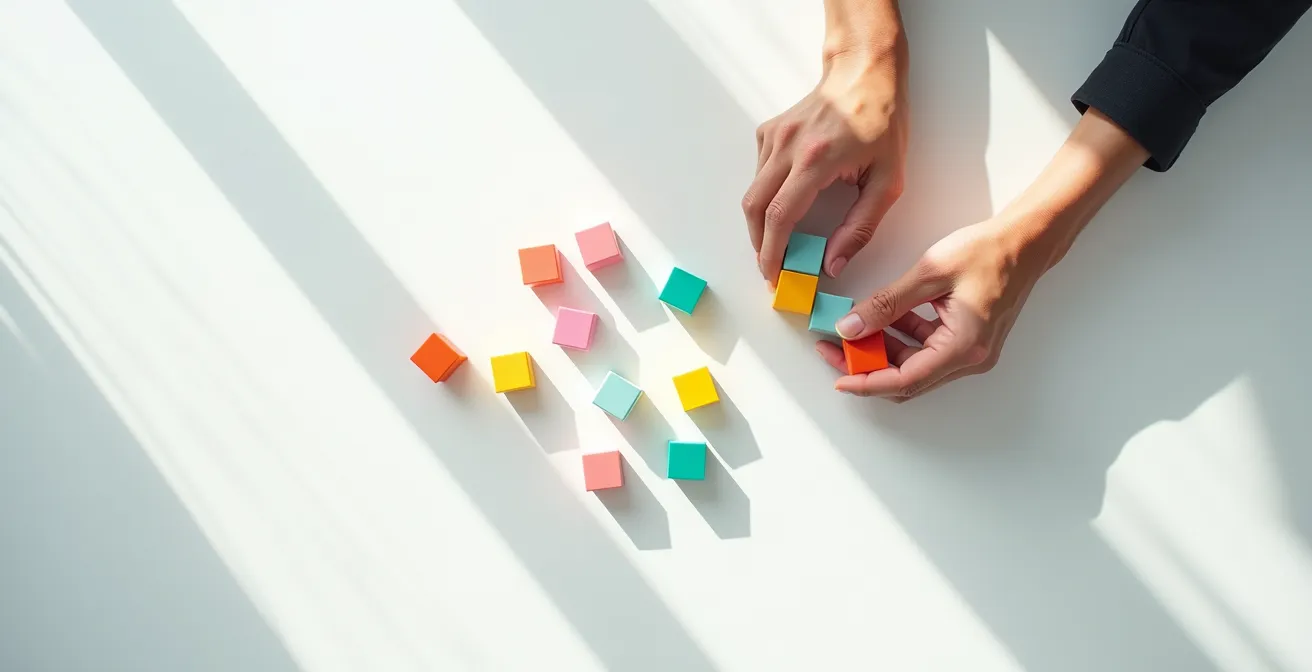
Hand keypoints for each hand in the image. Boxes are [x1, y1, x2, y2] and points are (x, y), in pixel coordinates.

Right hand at [743, 36, 908, 285]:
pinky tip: (786, 200)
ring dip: (762, 223)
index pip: (780, 217)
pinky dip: (766, 196)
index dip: (772, 253)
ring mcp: (774, 136)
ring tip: (779, 242)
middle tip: (772, 267)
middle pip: (754, 208)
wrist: (864, 73)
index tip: (774, 276)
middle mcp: (787, 147)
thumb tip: (833, 264)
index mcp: (817, 160)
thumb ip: (861, 227)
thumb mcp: (889, 181)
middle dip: (758, 245)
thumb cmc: (882, 123)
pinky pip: (759, 173)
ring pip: (753, 192)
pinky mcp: (768, 131)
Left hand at [816, 107, 1150, 400]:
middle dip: (868, 366)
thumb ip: (886, 304)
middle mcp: (970, 358)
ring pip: (915, 365)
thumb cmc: (987, 252)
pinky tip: (884, 317)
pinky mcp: (968, 339)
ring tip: (853, 328)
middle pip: (907, 378)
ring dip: (883, 350)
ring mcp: (971, 351)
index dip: (867, 381)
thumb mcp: (928, 273)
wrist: (1026, 240)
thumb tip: (849, 327)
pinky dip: (902, 338)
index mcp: (962, 347)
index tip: (838, 376)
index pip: (904, 380)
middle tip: (834, 348)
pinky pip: (927, 350)